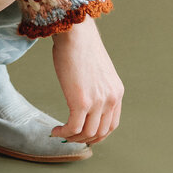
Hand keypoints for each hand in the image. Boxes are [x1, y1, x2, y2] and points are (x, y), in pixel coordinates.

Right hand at [50, 17, 123, 144]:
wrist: (76, 33)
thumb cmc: (81, 46)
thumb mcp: (97, 70)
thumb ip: (96, 87)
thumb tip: (83, 97)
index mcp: (116, 92)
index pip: (112, 124)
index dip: (98, 134)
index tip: (85, 135)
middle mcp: (111, 99)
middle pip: (101, 132)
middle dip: (85, 139)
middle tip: (70, 138)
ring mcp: (97, 102)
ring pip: (87, 133)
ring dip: (73, 138)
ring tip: (61, 133)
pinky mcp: (81, 102)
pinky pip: (73, 128)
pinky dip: (64, 133)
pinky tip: (55, 130)